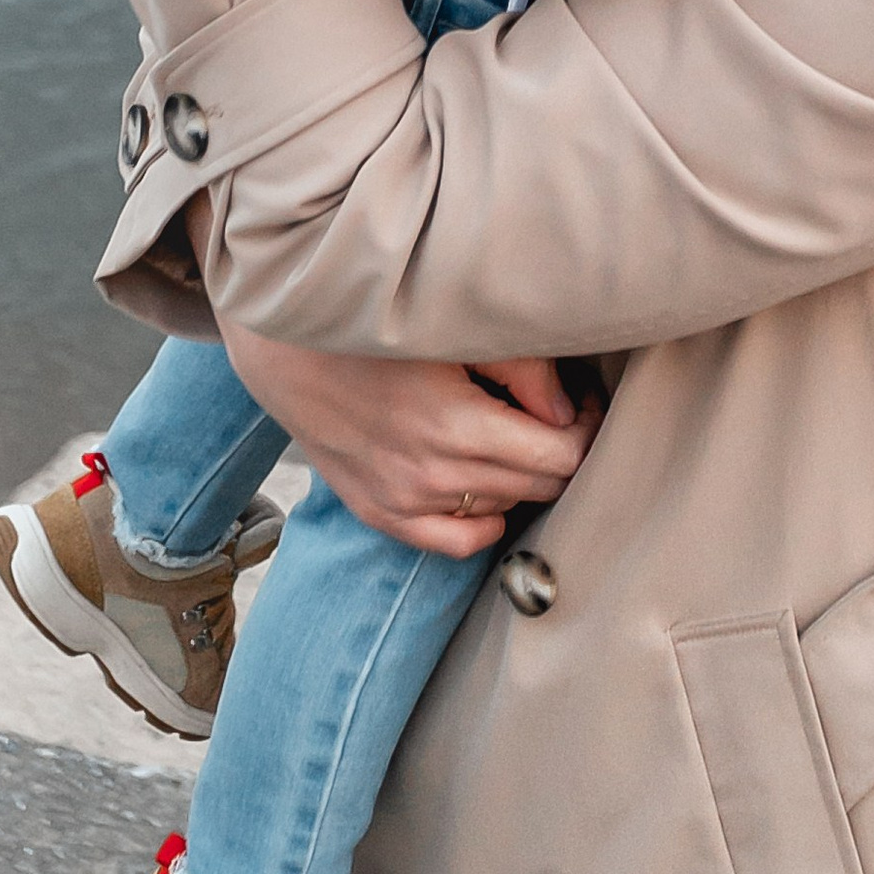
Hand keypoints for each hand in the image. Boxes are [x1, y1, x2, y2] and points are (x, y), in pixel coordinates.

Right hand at [219, 326, 597, 557]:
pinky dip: (483, 520)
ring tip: (515, 433)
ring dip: (523, 478)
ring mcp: (404, 502)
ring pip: (506, 511)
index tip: (584, 400)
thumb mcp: (455, 332)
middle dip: (562, 450)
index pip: (562, 456)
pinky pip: (455, 543)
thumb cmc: (374, 330)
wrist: (287, 351)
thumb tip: (569, 412)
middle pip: (541, 486)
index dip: (587, 428)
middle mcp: (432, 475)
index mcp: (457, 425)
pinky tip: (485, 484)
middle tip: (557, 411)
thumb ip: (524, 370)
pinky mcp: (381, 513)